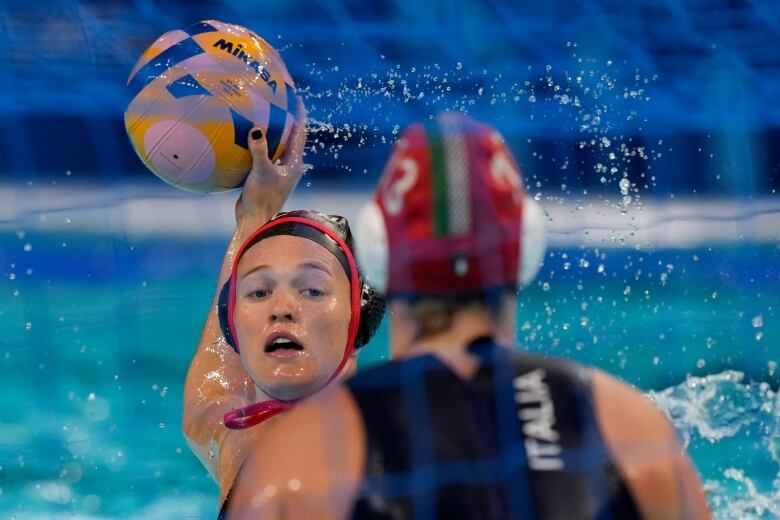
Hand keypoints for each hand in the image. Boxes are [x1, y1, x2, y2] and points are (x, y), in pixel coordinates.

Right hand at [235, 96, 307, 223]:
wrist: (254, 219)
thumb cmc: (262, 197)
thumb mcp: (261, 170)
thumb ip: (259, 149)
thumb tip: (257, 128)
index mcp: (294, 163)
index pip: (300, 133)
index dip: (299, 114)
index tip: (296, 98)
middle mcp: (289, 165)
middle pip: (290, 136)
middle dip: (286, 119)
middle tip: (277, 100)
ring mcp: (278, 170)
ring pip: (277, 145)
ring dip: (272, 131)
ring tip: (262, 113)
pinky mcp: (266, 175)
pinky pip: (265, 153)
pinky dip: (260, 143)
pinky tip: (247, 135)